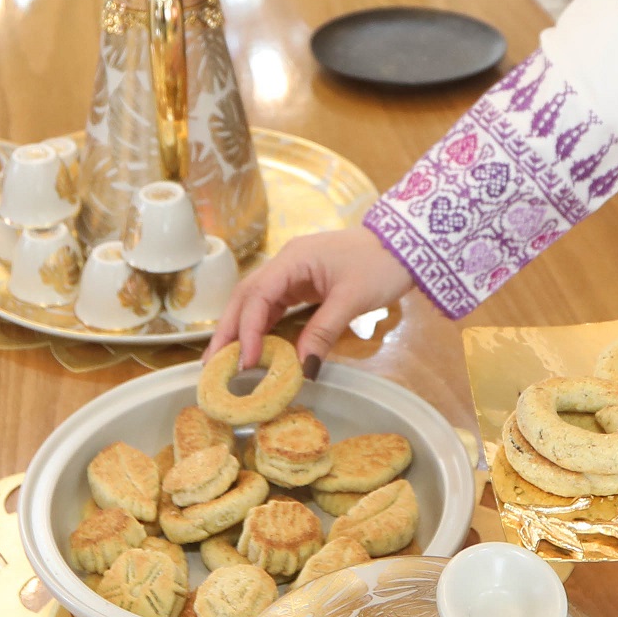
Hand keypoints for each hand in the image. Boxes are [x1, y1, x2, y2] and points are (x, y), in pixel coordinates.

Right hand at [210, 225, 419, 369]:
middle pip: (246, 297)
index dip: (247, 331)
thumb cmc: (380, 265)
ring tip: (225, 362)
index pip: (257, 296)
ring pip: (257, 302)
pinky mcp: (303, 283)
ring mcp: (293, 273)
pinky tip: (254, 348)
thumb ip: (323, 332)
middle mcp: (286, 263)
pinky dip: (262, 327)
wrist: (406, 246)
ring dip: (241, 330)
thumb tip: (303, 370)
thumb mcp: (352, 300)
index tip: (246, 362)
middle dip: (228, 331)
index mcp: (293, 259)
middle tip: (211, 366)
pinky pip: (275, 306)